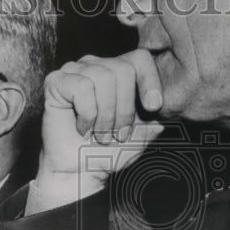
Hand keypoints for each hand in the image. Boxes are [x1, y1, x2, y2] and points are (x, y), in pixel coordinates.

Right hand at [33, 50, 164, 209]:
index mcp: (119, 73)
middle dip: (125, 109)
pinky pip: (82, 87)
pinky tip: (82, 127)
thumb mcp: (143, 134)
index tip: (153, 108)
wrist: (81, 172)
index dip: (150, 81)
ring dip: (106, 115)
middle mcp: (97, 65)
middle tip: (116, 133)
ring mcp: (75, 71)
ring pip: (103, 77)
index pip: (140, 58)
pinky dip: (87, 114)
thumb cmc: (109, 152)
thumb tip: (174, 104)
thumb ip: (159, 116)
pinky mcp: (56, 81)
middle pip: (123, 69)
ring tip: (99, 133)